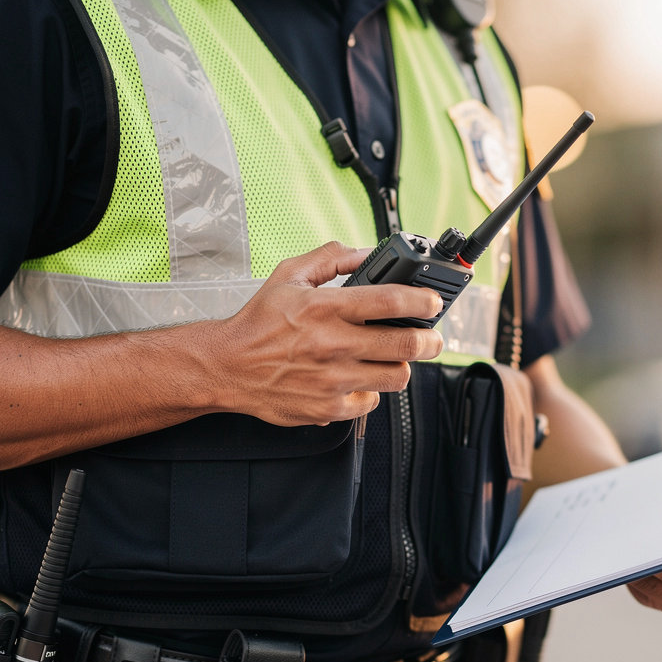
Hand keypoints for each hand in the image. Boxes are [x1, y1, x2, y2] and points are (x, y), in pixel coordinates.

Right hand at [211, 241, 443, 425]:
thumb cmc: (257, 324)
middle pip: (405, 345)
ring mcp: (333, 380)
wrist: (227, 367)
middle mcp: (333, 344)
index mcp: (325, 308)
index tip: (433, 303)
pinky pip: (370, 402)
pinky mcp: (328, 407)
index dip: (423, 302)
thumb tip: (364, 253)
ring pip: (395, 376)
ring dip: (400, 366)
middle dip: (430, 341)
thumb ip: (330, 258)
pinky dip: (369, 391)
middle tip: (432, 339)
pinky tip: (358, 380)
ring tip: (392, 359)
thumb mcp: (288, 276)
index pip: (391, 301)